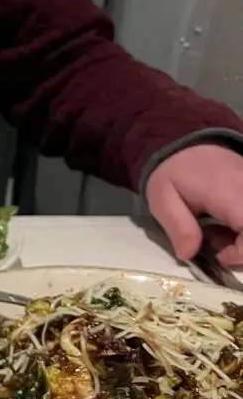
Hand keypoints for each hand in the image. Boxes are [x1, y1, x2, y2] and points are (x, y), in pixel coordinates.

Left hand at [146, 143, 242, 265]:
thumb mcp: (163, 201)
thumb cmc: (172, 172)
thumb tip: (189, 255)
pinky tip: (224, 225)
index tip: (219, 255)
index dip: (240, 252)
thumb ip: (179, 228)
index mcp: (231, 193)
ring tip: (216, 233)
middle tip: (217, 245)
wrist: (185, 142)